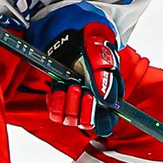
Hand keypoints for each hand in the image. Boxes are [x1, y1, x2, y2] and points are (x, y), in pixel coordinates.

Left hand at [46, 22, 123, 138]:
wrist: (73, 38)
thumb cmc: (92, 47)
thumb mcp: (101, 56)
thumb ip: (105, 77)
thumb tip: (107, 100)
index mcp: (108, 98)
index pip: (107, 122)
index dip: (101, 121)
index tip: (93, 101)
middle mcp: (92, 105)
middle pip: (88, 124)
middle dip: (83, 109)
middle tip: (79, 89)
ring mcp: (75, 103)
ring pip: (71, 120)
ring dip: (68, 105)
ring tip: (70, 85)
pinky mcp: (60, 101)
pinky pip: (56, 113)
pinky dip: (55, 102)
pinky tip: (58, 89)